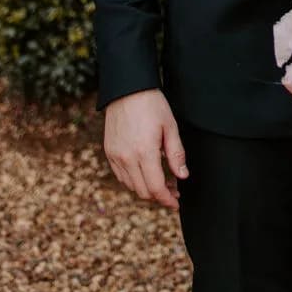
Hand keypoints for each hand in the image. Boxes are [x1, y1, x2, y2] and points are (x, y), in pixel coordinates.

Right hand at [103, 88, 186, 209]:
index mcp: (144, 152)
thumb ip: (176, 154)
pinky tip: (144, 172)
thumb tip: (183, 176)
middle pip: (142, 191)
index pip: (155, 188)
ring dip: (146, 188)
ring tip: (161, 180)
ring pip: (130, 186)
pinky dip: (133, 180)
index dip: (167, 199)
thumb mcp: (170, 127)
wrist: (127, 89)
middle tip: (173, 189)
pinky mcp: (109, 151)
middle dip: (159, 195)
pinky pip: (120, 175)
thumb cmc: (152, 105)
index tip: (176, 202)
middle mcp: (127, 157)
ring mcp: (115, 155)